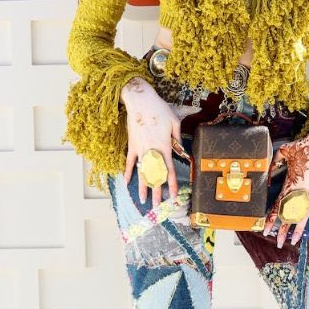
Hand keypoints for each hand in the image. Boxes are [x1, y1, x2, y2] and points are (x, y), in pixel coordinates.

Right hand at [121, 78, 182, 206]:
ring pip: (141, 172)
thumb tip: (181, 152)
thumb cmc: (160, 110)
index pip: (168, 170)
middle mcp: (151, 150)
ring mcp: (139, 149)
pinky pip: (129, 162)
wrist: (140, 101)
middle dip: (157, 192)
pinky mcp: (131, 145)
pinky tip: (127, 183)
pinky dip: (128, 173)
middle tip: (158, 207)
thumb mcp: (175, 123)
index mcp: (163, 146)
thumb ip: (177, 139)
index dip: (171, 184)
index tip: (173, 196)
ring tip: (143, 201)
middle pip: (155, 175)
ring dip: (143, 187)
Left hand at [270, 132, 308, 246]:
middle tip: (277, 242)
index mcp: (289, 184)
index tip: (265, 230)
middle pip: (289, 214)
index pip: (277, 206)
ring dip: (299, 229)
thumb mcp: (284, 152)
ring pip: (304, 215)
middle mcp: (299, 191)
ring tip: (294, 241)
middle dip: (282, 230)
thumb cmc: (303, 145)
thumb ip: (273, 165)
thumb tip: (268, 178)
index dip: (271, 219)